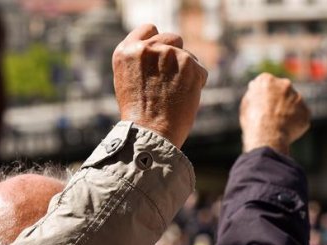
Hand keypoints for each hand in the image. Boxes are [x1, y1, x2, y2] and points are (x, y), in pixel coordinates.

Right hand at [112, 24, 207, 147]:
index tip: (159, 56)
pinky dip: (196, 83)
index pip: (148, 29)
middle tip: (169, 80)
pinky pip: (200, 70)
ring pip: (188, 55)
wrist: (150, 133)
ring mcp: (169, 54)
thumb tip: (160, 49)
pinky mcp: (189, 65)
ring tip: (174, 94)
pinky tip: (184, 98)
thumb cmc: (138, 113)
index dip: (156, 41)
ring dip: (185, 71)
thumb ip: (140, 60)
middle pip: (172, 38)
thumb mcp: (126, 80)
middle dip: (174, 55)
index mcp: (126, 51)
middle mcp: (147, 48)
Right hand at [240, 73, 310, 154]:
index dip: (262, 93)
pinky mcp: (306, 111)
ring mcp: (298, 98)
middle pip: (282, 90)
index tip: (260, 102)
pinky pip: (300, 116)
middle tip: (269, 113)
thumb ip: (254, 93)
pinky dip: (294, 121)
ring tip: (277, 124)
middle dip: (278, 99)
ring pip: (293, 103)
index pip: (265, 82)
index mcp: (267, 81)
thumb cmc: (253, 120)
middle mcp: (285, 84)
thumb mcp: (246, 104)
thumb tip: (256, 88)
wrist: (267, 136)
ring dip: (287, 110)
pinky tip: (284, 129)